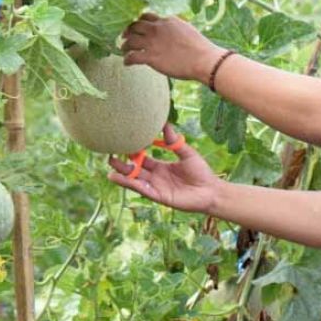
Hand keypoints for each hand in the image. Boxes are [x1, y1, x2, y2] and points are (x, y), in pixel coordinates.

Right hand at [106, 125, 220, 213]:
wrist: (211, 190)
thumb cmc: (201, 172)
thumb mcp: (187, 153)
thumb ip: (174, 141)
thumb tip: (165, 123)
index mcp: (161, 167)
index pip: (142, 159)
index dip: (133, 152)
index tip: (123, 142)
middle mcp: (155, 177)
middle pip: (134, 170)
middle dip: (122, 163)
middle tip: (109, 153)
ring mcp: (156, 187)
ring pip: (135, 180)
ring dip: (123, 174)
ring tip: (109, 167)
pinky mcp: (159, 196)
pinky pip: (142, 189)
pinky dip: (131, 184)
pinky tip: (119, 178)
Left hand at [122, 13, 225, 81]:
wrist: (202, 59)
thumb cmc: (200, 47)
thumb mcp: (187, 29)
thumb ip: (175, 28)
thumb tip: (172, 32)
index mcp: (166, 20)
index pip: (146, 17)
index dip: (139, 21)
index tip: (137, 27)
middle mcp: (156, 29)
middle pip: (134, 26)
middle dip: (128, 31)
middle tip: (124, 36)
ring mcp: (152, 43)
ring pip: (130, 41)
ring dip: (124, 46)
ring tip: (123, 50)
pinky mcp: (151, 57)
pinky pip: (132, 57)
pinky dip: (127, 60)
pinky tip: (126, 63)